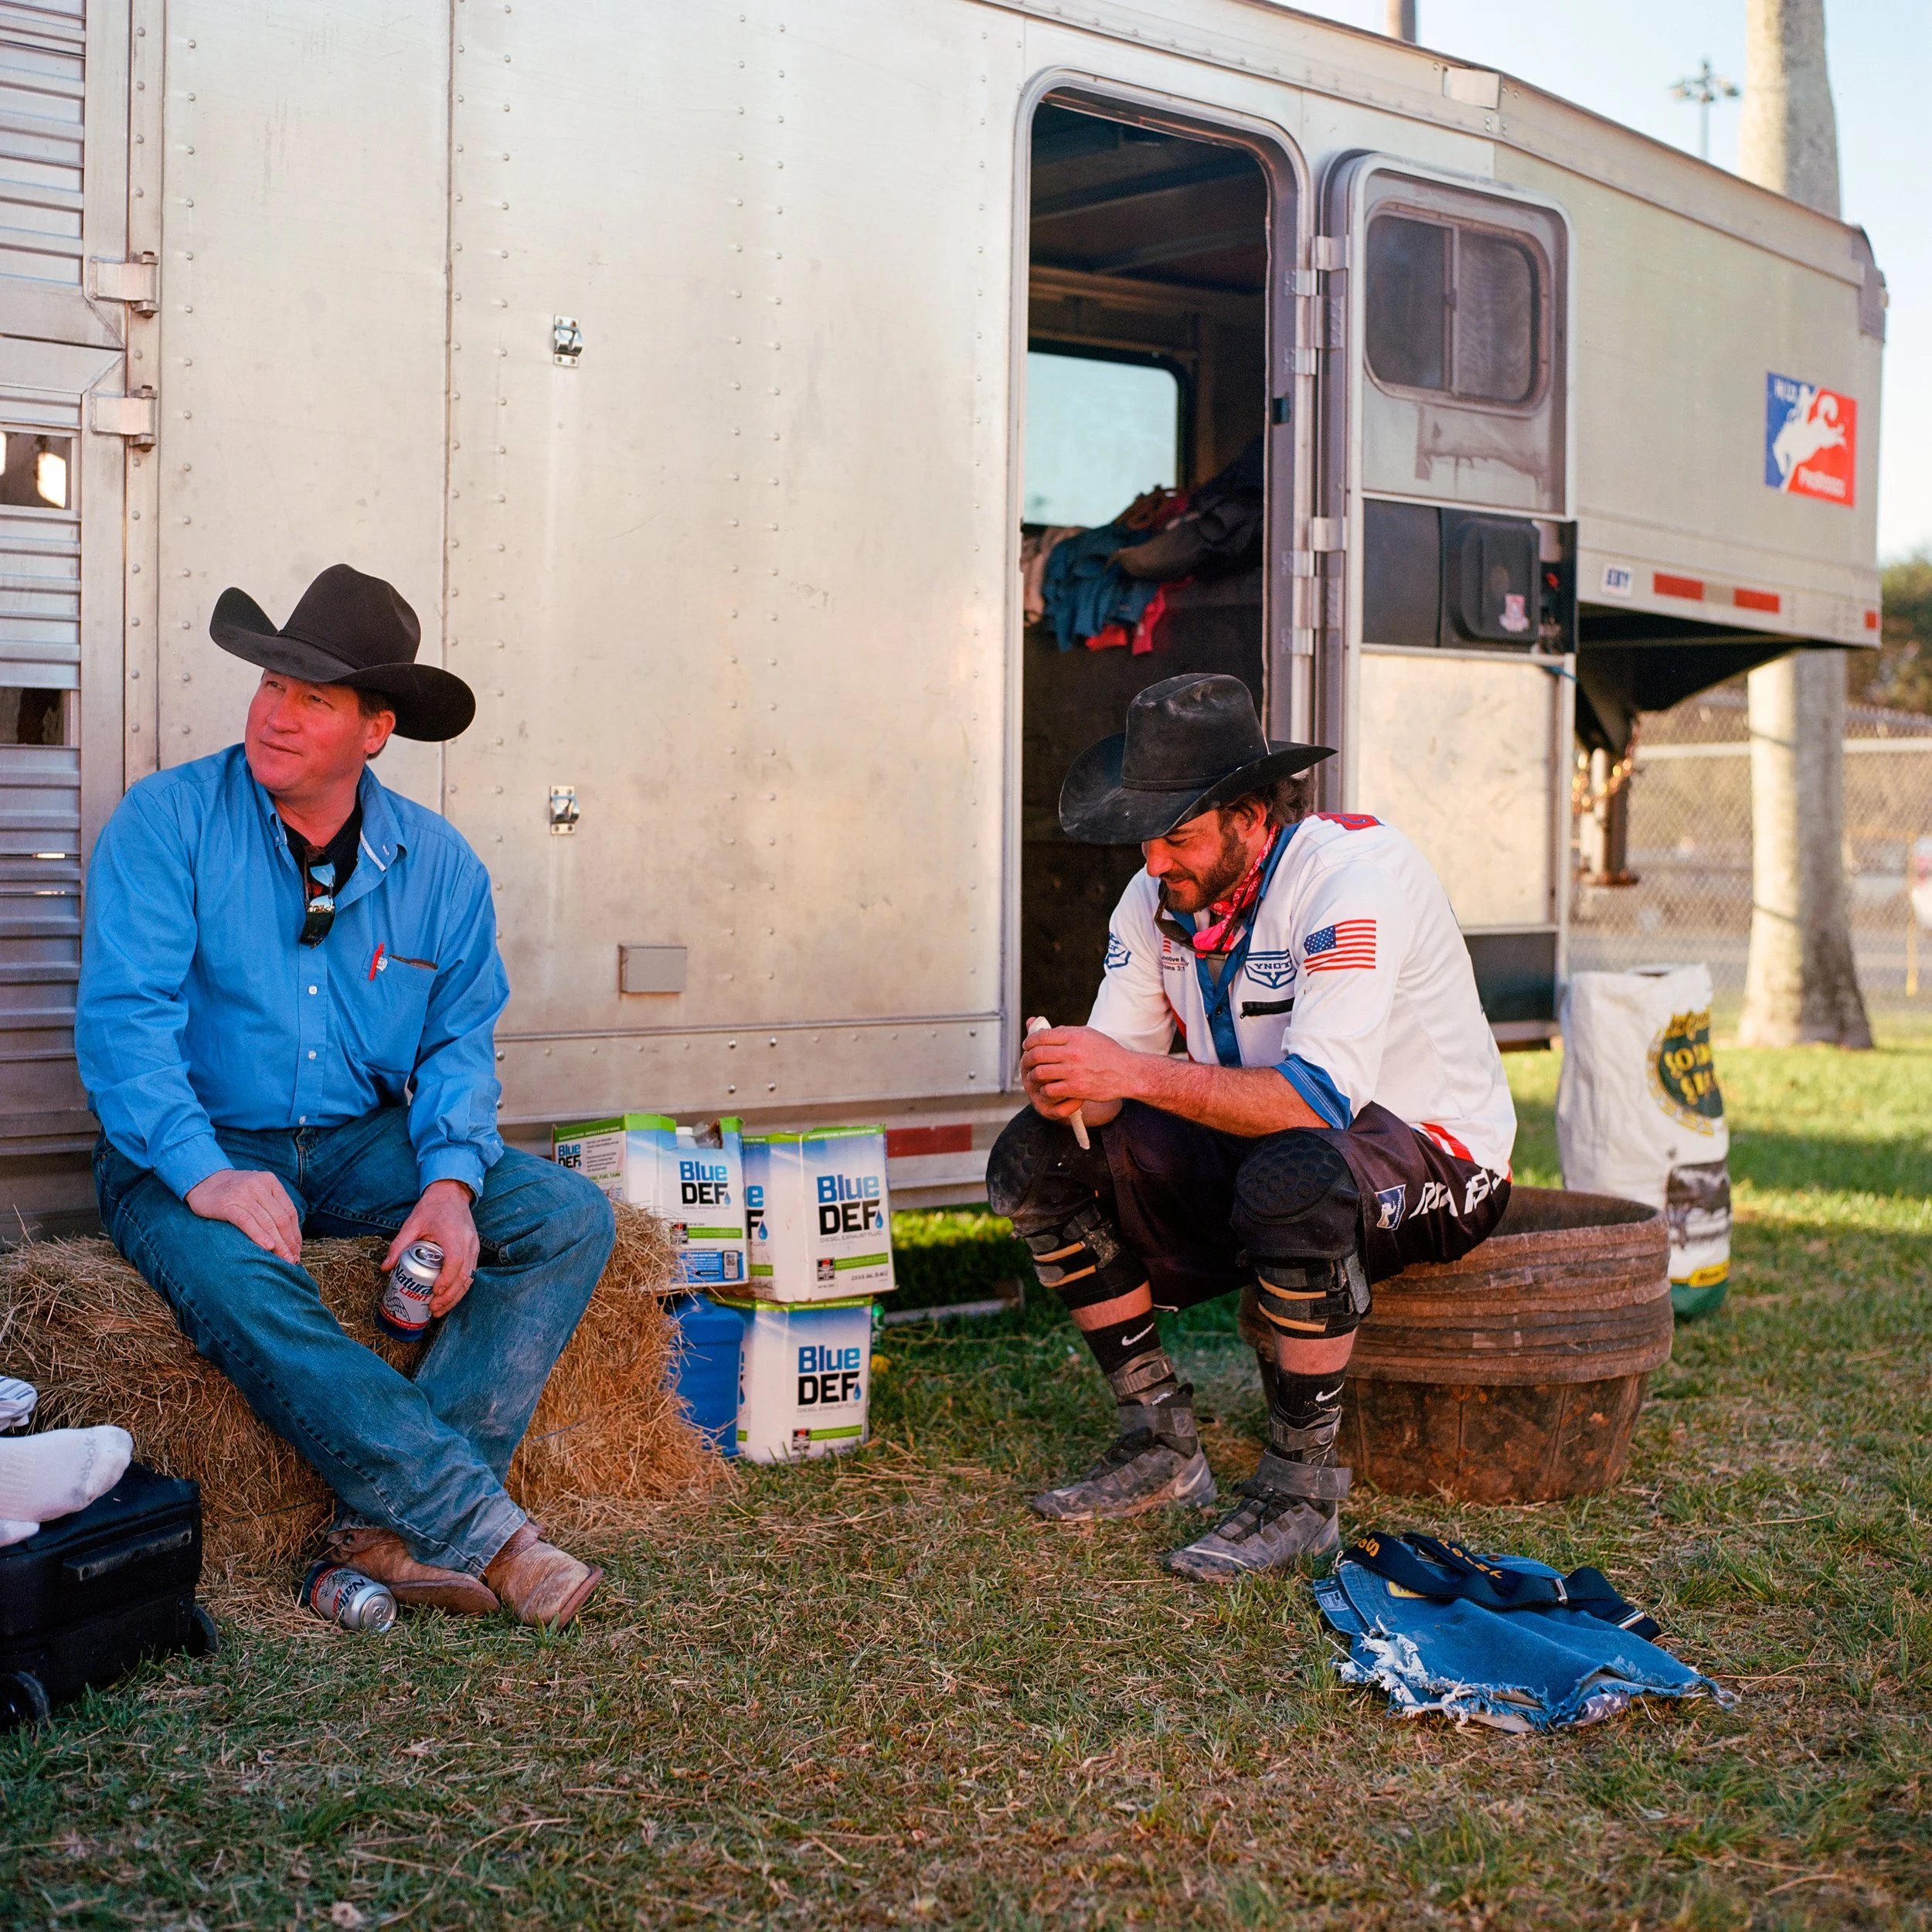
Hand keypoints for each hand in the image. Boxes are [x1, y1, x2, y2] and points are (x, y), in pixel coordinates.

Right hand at [185, 1168, 302, 1262]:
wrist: (202, 1180)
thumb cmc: (233, 1191)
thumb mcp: (257, 1190)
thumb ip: (272, 1206)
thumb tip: (289, 1236)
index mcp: (270, 1182)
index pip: (289, 1211)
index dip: (295, 1233)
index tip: (297, 1250)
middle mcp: (259, 1185)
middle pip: (280, 1218)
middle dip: (288, 1242)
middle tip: (292, 1260)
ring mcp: (243, 1194)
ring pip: (267, 1221)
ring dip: (278, 1243)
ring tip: (283, 1259)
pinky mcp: (226, 1204)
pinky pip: (247, 1221)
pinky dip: (259, 1235)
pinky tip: (268, 1247)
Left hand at [384, 1180, 479, 1315]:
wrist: (451, 1194)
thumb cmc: (433, 1208)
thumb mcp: (412, 1224)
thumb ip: (399, 1245)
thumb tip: (385, 1268)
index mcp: (453, 1234)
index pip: (455, 1261)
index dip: (446, 1279)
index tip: (434, 1292)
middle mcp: (468, 1242)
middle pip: (465, 1275)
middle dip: (450, 1296)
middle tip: (434, 1308)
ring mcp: (474, 1247)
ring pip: (470, 1277)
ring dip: (457, 1296)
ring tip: (440, 1309)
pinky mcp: (474, 1250)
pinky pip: (471, 1273)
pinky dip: (461, 1288)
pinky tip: (449, 1298)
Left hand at [1020, 1024, 1141, 1115]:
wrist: (1128, 1073)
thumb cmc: (1109, 1053)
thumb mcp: (1090, 1035)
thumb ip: (1067, 1032)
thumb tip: (1046, 1030)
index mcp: (1075, 1036)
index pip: (1041, 1036)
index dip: (1029, 1041)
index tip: (1027, 1046)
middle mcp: (1073, 1052)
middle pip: (1037, 1054)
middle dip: (1027, 1059)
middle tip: (1026, 1062)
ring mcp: (1073, 1071)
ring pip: (1040, 1073)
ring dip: (1033, 1076)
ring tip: (1035, 1077)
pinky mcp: (1076, 1088)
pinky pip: (1050, 1090)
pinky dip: (1044, 1090)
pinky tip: (1047, 1089)